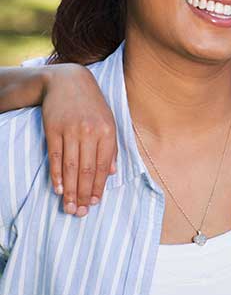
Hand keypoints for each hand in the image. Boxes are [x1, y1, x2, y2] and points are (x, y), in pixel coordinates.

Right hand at [42, 64, 116, 215]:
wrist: (69, 81)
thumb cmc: (92, 105)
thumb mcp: (109, 121)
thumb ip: (111, 147)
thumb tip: (113, 173)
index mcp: (108, 132)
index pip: (103, 166)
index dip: (98, 186)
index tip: (95, 203)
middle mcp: (90, 132)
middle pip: (86, 170)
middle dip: (83, 193)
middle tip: (80, 213)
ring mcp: (71, 131)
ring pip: (71, 166)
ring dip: (70, 190)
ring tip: (69, 207)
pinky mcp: (53, 129)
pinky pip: (55, 156)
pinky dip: (56, 175)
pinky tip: (58, 189)